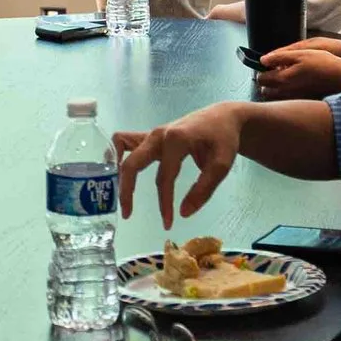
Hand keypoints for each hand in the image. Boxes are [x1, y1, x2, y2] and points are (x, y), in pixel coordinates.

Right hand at [112, 102, 243, 225]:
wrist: (224, 117)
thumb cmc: (223, 140)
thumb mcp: (221, 165)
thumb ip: (203, 190)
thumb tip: (184, 213)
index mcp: (176, 141)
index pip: (164, 178)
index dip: (164, 203)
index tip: (168, 223)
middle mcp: (158, 134)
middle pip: (132, 163)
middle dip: (126, 190)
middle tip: (127, 214)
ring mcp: (152, 133)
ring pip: (122, 147)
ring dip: (116, 169)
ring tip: (118, 192)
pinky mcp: (151, 134)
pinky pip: (125, 139)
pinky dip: (116, 153)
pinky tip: (117, 170)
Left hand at [252, 38, 340, 100]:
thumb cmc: (322, 63)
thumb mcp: (300, 54)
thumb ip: (279, 56)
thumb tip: (263, 60)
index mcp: (282, 79)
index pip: (261, 79)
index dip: (263, 70)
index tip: (269, 66)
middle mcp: (286, 93)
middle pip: (265, 91)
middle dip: (267, 82)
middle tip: (276, 72)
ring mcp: (294, 100)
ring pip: (276, 98)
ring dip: (276, 89)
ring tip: (287, 78)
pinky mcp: (303, 103)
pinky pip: (288, 101)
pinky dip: (287, 95)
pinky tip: (298, 86)